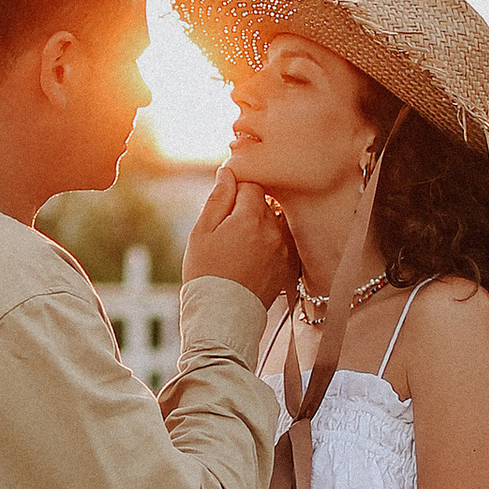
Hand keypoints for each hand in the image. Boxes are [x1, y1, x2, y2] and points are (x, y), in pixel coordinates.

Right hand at [183, 163, 293, 309]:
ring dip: (259, 226)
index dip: (235, 191)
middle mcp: (273, 230)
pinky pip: (280, 243)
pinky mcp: (287, 266)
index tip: (223, 207)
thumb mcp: (202, 232)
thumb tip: (227, 172)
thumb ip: (218, 198)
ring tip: (238, 246)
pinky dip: (268, 244)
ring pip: (274, 223)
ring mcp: (283, 249)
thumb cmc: (205, 273)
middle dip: (246, 209)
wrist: (221, 316)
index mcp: (251, 216)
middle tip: (226, 231)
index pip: (251, 184)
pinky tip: (250, 260)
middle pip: (264, 203)